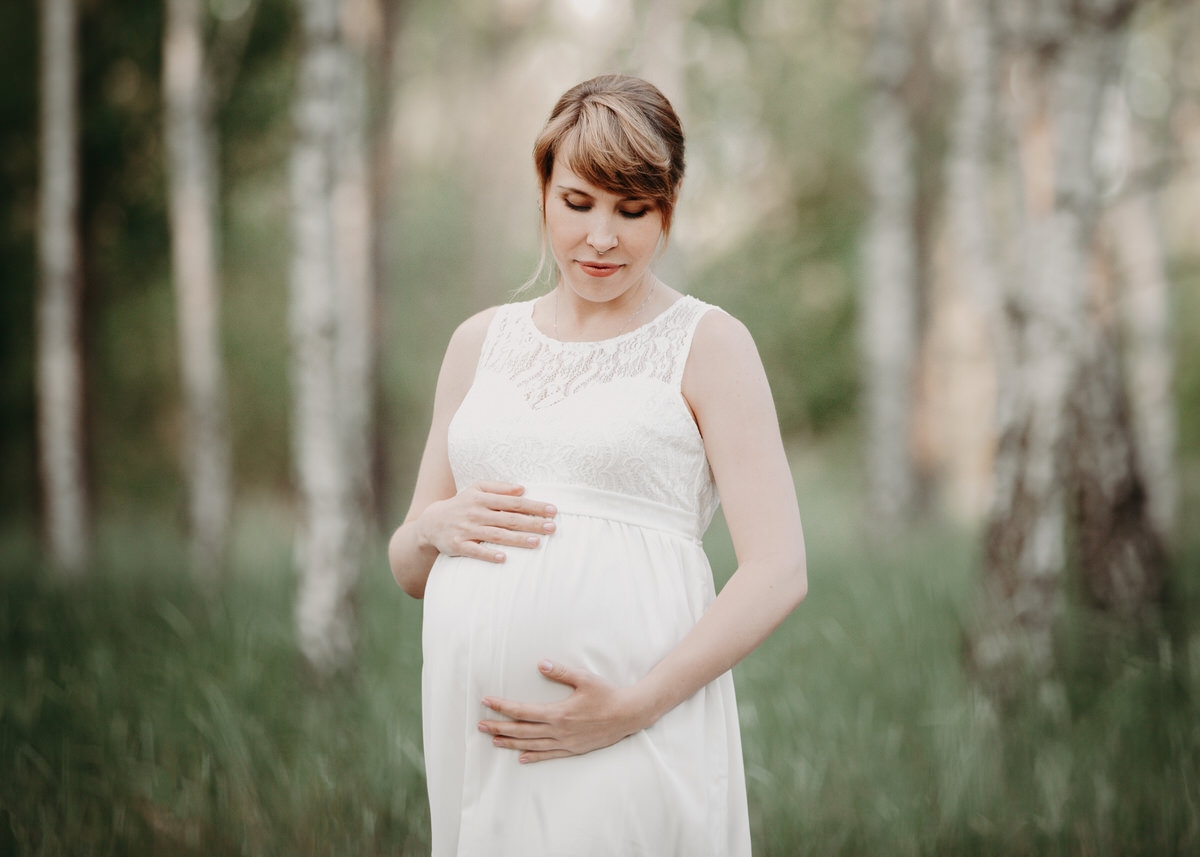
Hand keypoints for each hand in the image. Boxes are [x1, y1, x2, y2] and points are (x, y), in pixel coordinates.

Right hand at [418, 481, 556, 562]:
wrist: (431, 522)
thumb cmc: (462, 504)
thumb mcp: (477, 489)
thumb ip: (499, 488)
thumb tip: (522, 488)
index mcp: (482, 498)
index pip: (513, 502)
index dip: (534, 506)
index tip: (553, 510)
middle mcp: (476, 513)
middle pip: (508, 519)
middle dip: (531, 523)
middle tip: (551, 527)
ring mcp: (467, 530)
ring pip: (496, 535)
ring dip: (516, 539)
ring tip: (536, 543)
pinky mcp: (458, 545)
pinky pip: (475, 551)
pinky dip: (489, 554)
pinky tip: (504, 558)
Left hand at [477, 660, 647, 763]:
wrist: (629, 715)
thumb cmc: (607, 694)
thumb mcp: (584, 679)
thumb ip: (561, 672)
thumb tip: (541, 663)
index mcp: (558, 713)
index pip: (522, 711)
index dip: (502, 707)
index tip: (486, 702)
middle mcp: (558, 731)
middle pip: (521, 731)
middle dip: (499, 727)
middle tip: (480, 725)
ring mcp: (565, 742)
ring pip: (532, 745)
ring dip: (511, 743)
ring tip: (493, 740)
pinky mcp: (573, 749)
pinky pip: (549, 755)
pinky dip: (533, 756)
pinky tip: (521, 757)